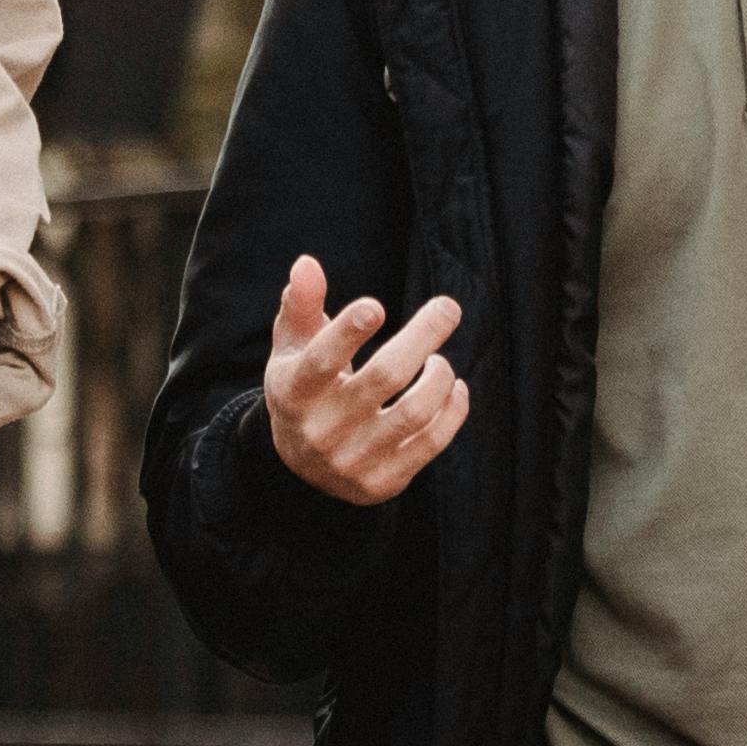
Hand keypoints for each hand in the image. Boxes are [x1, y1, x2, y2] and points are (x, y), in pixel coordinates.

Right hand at [262, 255, 466, 504]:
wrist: (301, 466)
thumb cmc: (303, 386)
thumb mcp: (292, 348)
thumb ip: (300, 304)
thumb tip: (307, 264)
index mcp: (294, 392)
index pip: (321, 360)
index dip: (348, 332)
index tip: (376, 307)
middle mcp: (321, 431)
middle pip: (384, 377)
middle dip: (422, 336)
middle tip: (448, 307)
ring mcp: (353, 461)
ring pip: (413, 412)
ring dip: (440, 376)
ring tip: (440, 359)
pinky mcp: (382, 482)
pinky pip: (430, 443)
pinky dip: (452, 410)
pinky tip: (454, 387)